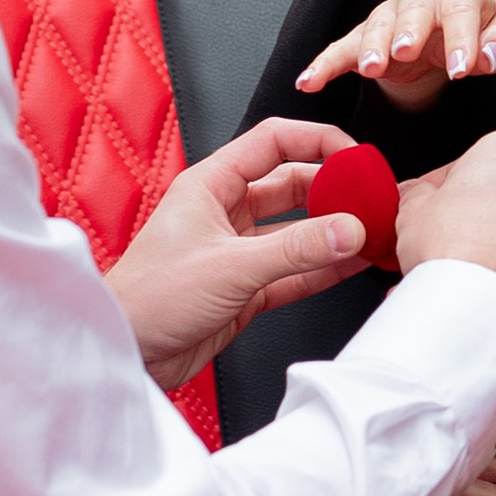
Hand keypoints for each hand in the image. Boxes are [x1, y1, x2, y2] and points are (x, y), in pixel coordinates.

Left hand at [105, 117, 368, 385]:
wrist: (125, 353)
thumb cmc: (149, 299)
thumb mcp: (231, 267)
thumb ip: (296, 249)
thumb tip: (348, 230)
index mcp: (210, 184)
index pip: (274, 142)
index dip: (318, 142)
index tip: (354, 155)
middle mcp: (224, 211)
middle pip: (292, 184)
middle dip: (333, 190)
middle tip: (370, 198)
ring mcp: (236, 250)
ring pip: (297, 230)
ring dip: (332, 232)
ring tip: (370, 232)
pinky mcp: (244, 287)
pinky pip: (294, 270)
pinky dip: (323, 267)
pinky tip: (351, 265)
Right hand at [294, 0, 495, 112]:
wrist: (443, 38)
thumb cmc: (475, 34)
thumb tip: (486, 57)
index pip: (460, 11)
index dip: (462, 40)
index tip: (462, 70)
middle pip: (412, 7)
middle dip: (408, 29)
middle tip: (405, 52)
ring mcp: (388, 14)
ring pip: (376, 25)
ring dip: (371, 46)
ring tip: (370, 68)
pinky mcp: (363, 37)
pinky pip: (341, 48)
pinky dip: (325, 64)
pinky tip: (309, 81)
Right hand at [393, 128, 495, 312]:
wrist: (476, 312)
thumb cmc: (453, 252)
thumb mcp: (412, 208)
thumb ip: (418, 194)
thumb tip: (417, 197)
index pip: (472, 160)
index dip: (442, 185)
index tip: (427, 203)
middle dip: (472, 212)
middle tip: (440, 234)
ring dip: (492, 241)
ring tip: (456, 265)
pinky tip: (476, 284)